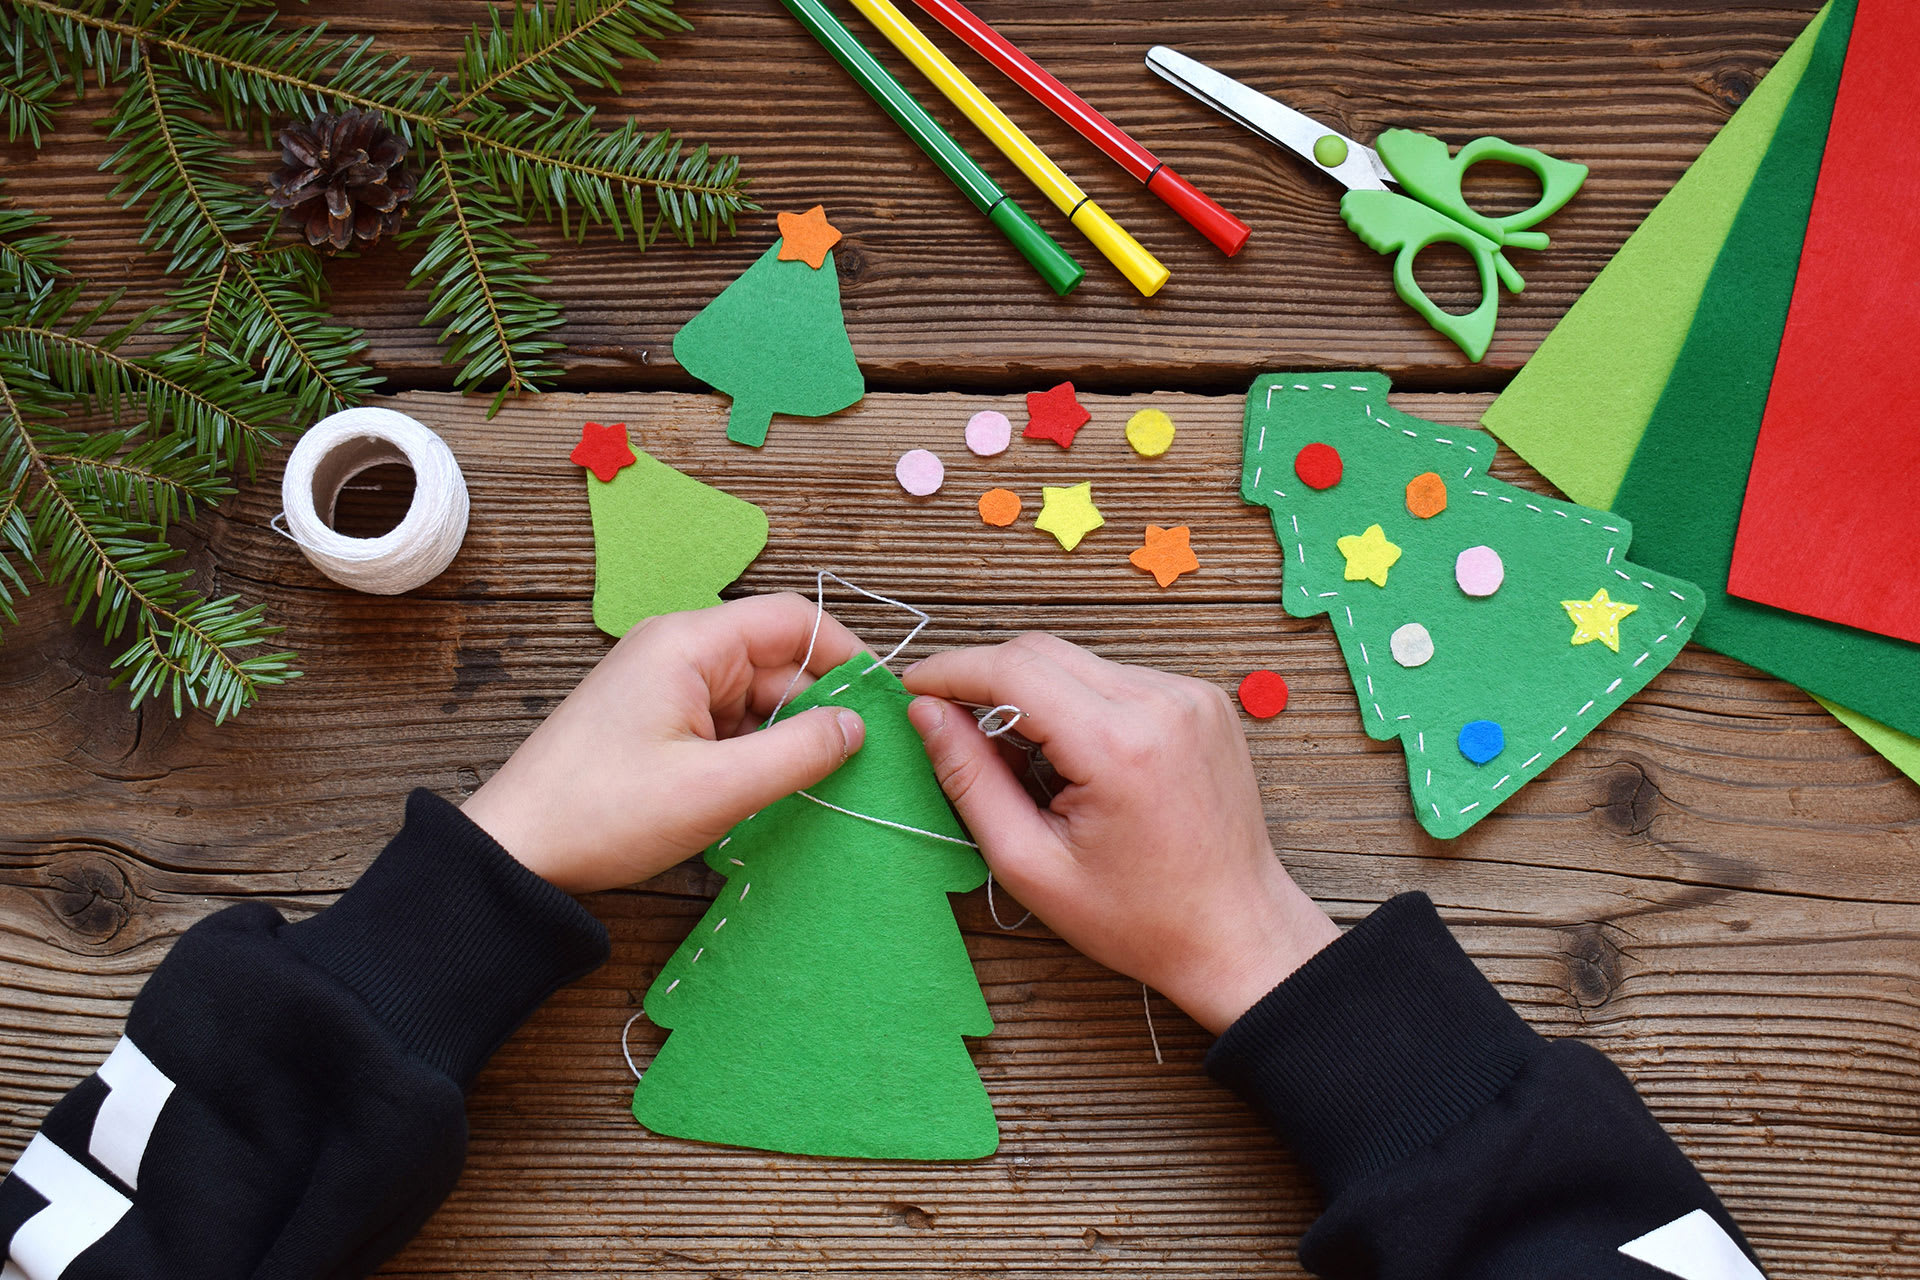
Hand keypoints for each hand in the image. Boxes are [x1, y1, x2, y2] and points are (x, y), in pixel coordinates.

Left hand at [462, 594, 868, 893]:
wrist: (516, 853)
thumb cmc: (604, 813)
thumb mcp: (718, 789)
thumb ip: (799, 752)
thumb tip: (856, 727)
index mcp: (689, 643)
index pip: (793, 620)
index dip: (846, 656)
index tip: (884, 705)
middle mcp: (678, 650)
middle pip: (777, 661)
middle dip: (819, 708)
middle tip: (859, 764)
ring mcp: (665, 684)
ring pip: (756, 696)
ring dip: (786, 737)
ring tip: (814, 787)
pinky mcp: (657, 719)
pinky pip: (727, 721)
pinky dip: (754, 751)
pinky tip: (768, 792)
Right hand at [903, 634, 1339, 1033]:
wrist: (1236, 933)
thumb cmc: (1137, 917)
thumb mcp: (1030, 863)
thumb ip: (970, 780)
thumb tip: (927, 714)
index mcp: (1117, 744)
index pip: (1011, 670)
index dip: (949, 672)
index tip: (913, 689)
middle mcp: (1160, 702)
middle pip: (1042, 651)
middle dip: (986, 679)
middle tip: (954, 727)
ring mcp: (1189, 695)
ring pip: (1078, 662)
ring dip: (1036, 694)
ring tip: (1027, 764)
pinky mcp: (1203, 700)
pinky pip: (1117, 678)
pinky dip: (1081, 704)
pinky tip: (1077, 759)